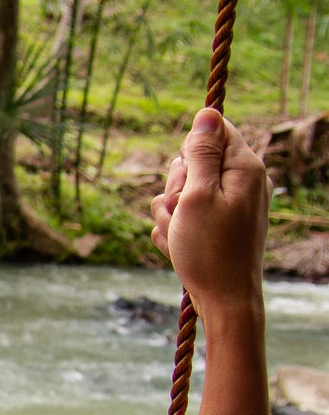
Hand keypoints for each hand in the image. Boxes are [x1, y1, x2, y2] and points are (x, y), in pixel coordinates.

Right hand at [151, 108, 268, 333]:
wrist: (224, 301)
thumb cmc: (211, 251)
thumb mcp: (197, 196)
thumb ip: (200, 153)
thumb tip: (206, 113)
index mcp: (244, 167)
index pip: (212, 130)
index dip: (189, 151)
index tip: (187, 179)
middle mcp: (241, 182)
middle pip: (192, 161)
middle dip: (175, 187)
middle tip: (181, 212)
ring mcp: (228, 205)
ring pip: (181, 192)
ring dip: (169, 214)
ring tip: (180, 236)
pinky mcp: (216, 225)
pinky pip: (183, 216)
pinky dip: (175, 230)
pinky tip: (180, 247)